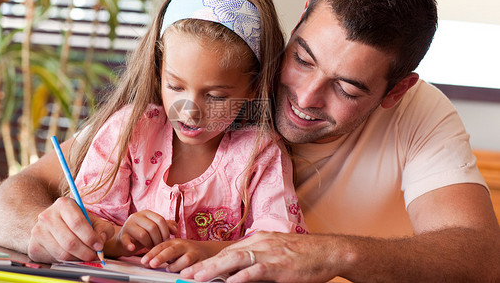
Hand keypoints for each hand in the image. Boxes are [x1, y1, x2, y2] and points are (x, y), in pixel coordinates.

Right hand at [28, 197, 114, 262]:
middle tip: (95, 256)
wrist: (52, 224)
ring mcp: (38, 231)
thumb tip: (101, 239)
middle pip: (69, 241)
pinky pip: (54, 259)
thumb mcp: (93, 219)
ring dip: (78, 258)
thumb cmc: (76, 221)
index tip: (99, 246)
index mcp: (63, 204)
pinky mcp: (34, 246)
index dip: (90, 237)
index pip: (77, 223)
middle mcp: (47, 216)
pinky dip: (67, 261)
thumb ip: (103, 228)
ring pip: (62, 253)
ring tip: (86, 256)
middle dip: (86, 252)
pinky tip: (73, 256)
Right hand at [117, 210, 177, 253]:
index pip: (160, 219)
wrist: (124, 240)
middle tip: (159, 247)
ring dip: (150, 244)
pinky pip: (126, 240)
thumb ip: (166, 226)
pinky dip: (130, 245)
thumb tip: (175, 230)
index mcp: (146, 213)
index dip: (166, 231)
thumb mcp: (155, 227)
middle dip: (159, 239)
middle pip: (152, 227)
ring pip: (143, 234)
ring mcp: (128, 225)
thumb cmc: (143, 234)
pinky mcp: (122, 235)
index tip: (167, 240)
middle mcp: (137, 216)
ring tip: (151, 249)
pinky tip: (133, 248)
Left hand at [141, 239, 209, 272]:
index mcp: (174, 242)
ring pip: (185, 259)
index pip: (161, 245)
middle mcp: (184, 245)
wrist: (205, 250)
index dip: (152, 253)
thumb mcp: (172, 250)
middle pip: (172, 250)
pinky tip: (183, 273)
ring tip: (169, 269)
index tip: (144, 261)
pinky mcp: (201, 260)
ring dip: (175, 266)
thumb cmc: (184, 252)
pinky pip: (195, 267)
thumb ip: (161, 255)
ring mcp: (193, 253)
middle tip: (152, 264)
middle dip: (161, 257)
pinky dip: (187, 271)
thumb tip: (146, 263)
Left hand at [180, 231, 339, 282]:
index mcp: (259, 240)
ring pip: (236, 260)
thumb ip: (259, 259)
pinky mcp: (281, 266)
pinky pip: (258, 270)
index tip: (193, 269)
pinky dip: (243, 276)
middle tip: (185, 274)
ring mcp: (271, 253)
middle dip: (204, 265)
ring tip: (197, 278)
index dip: (209, 261)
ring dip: (214, 270)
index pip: (229, 251)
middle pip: (226, 254)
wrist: (331, 251)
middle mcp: (262, 243)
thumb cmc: (306, 254)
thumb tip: (239, 274)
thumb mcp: (278, 251)